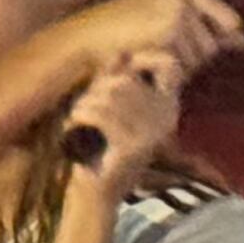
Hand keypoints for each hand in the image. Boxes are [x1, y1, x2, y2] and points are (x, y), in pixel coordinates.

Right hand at [54, 0, 243, 88]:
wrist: (90, 40)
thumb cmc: (130, 37)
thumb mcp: (173, 28)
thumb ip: (208, 30)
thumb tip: (242, 40)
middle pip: (226, 28)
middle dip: (204, 50)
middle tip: (164, 47)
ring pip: (210, 47)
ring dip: (187, 60)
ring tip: (153, 50)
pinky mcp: (173, 18)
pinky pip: (193, 56)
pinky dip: (176, 65)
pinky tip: (150, 54)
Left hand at [64, 51, 183, 186]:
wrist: (97, 191)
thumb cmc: (101, 145)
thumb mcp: (110, 106)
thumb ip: (116, 78)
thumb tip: (121, 52)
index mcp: (167, 106)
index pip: (170, 65)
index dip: (144, 59)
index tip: (120, 71)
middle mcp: (167, 118)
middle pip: (126, 80)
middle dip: (97, 89)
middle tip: (83, 107)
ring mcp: (153, 133)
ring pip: (112, 94)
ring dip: (85, 104)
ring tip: (77, 117)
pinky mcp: (135, 146)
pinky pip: (102, 114)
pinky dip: (81, 116)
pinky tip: (73, 126)